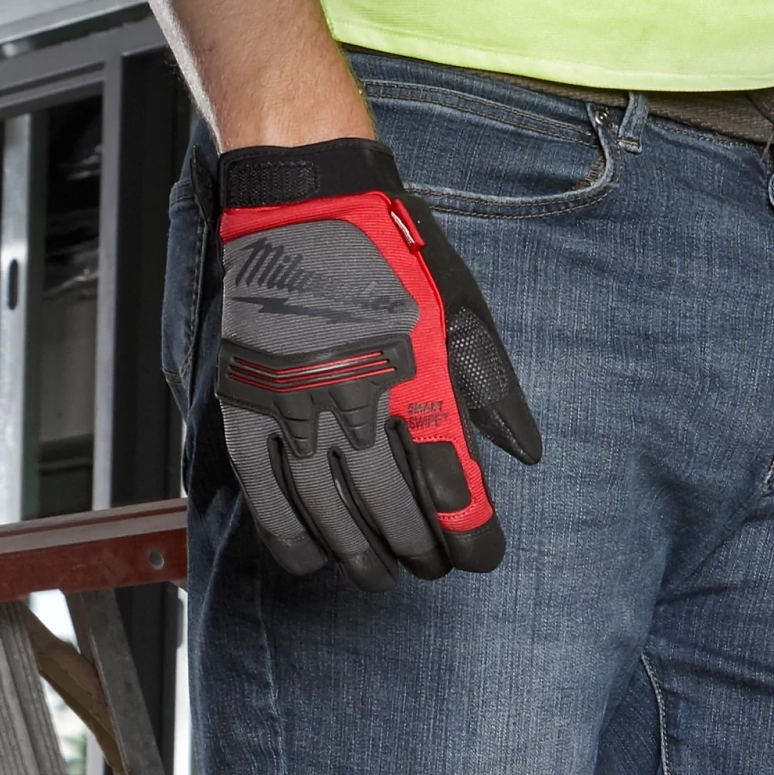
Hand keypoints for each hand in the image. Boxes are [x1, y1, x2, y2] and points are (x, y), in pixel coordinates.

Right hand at [198, 138, 539, 585]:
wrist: (304, 200)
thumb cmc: (390, 250)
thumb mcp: (460, 309)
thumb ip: (490, 389)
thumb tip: (524, 454)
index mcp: (417, 384)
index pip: (454, 493)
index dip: (473, 537)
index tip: (481, 553)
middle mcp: (357, 407)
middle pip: (396, 517)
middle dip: (422, 553)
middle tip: (432, 565)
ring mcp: (297, 410)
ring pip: (332, 518)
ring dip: (362, 558)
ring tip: (381, 574)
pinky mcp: (249, 407)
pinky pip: (265, 497)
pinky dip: (292, 539)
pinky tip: (313, 561)